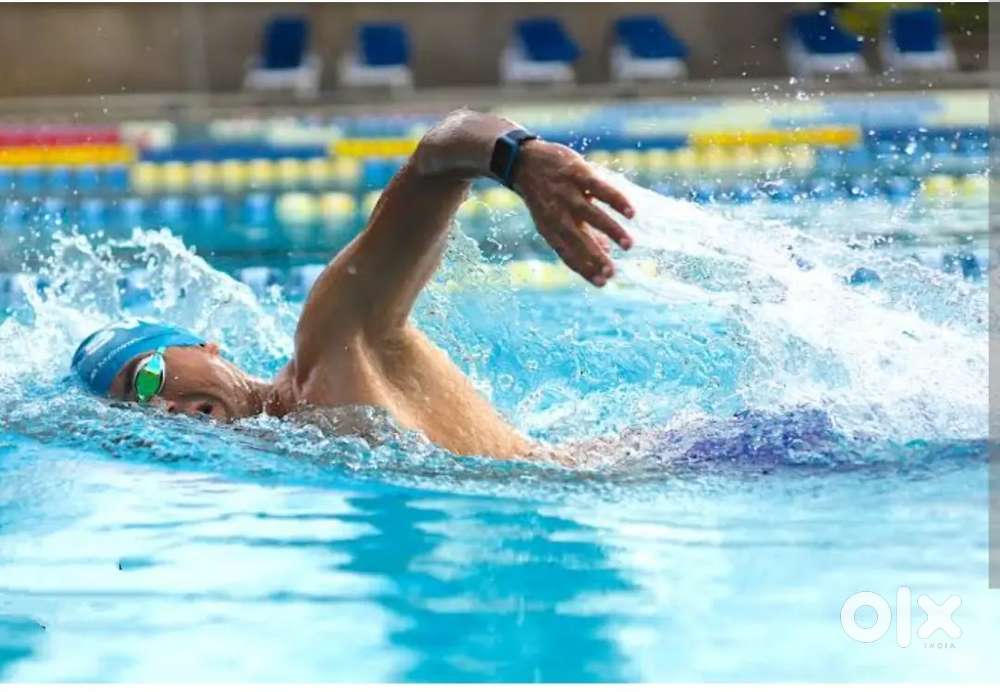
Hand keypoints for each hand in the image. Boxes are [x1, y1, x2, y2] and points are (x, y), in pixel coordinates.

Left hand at [512, 141, 634, 286]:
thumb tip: (605, 252)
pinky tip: (631, 213)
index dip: (584, 269)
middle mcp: (557, 213)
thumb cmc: (546, 196)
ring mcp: (567, 193)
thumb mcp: (555, 217)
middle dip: (595, 257)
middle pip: (578, 240)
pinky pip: (600, 189)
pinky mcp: (577, 173)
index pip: (567, 254)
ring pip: (592, 215)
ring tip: (629, 244)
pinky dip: (616, 201)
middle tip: (613, 272)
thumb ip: (580, 233)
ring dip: (611, 230)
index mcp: (550, 229)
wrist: (524, 161)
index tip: (602, 283)